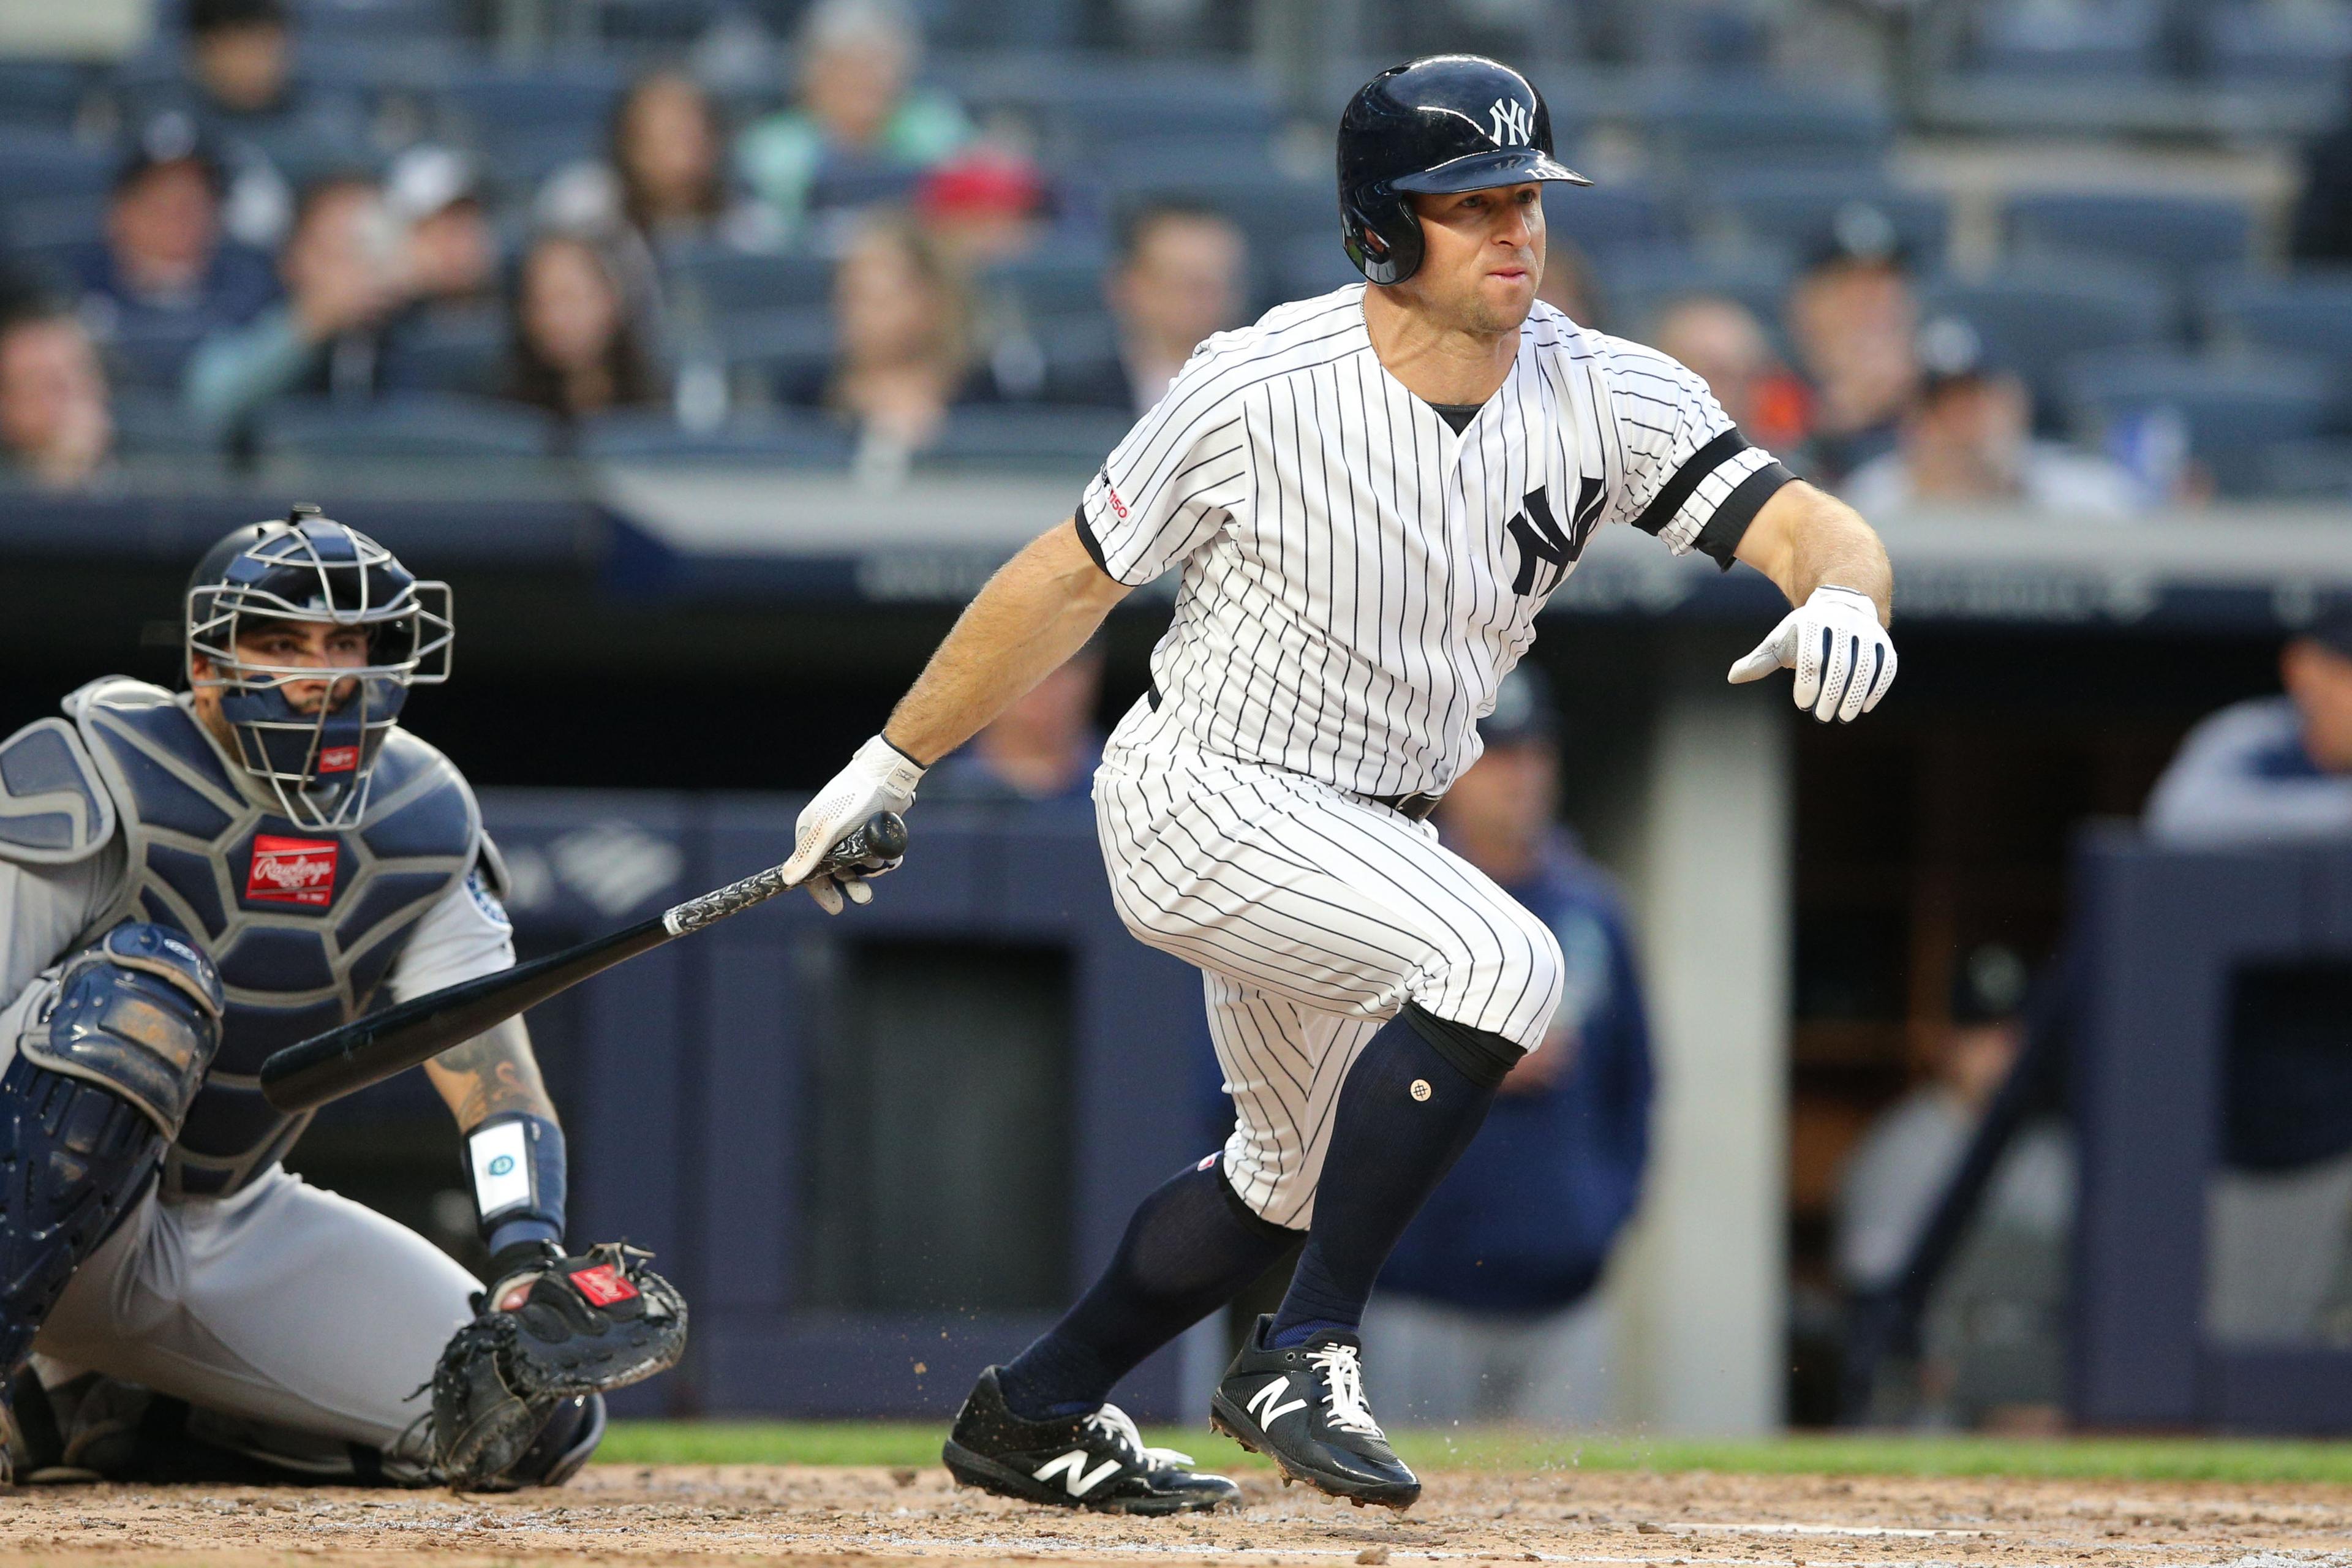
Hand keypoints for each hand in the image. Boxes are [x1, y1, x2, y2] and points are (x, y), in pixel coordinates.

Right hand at [782, 735, 923, 912]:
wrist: (887, 776)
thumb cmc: (854, 799)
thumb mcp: (830, 829)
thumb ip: (810, 855)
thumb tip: (787, 880)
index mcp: (810, 833)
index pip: (810, 871)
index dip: (822, 891)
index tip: (836, 908)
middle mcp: (829, 835)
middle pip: (837, 872)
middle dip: (852, 883)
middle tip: (865, 897)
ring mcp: (851, 834)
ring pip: (859, 864)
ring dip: (871, 868)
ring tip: (881, 862)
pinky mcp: (871, 831)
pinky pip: (875, 854)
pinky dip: (883, 858)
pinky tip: (891, 855)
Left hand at [1728, 585, 1895, 722]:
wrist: (1842, 604)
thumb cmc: (1805, 631)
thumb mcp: (1781, 641)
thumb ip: (1761, 661)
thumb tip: (1733, 677)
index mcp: (1814, 623)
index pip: (1812, 656)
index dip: (1808, 682)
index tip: (1802, 705)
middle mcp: (1843, 624)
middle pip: (1840, 663)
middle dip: (1832, 693)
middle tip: (1822, 717)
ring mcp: (1867, 632)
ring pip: (1865, 666)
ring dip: (1856, 694)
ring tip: (1844, 717)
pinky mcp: (1884, 642)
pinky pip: (1886, 665)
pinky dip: (1878, 686)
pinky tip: (1866, 706)